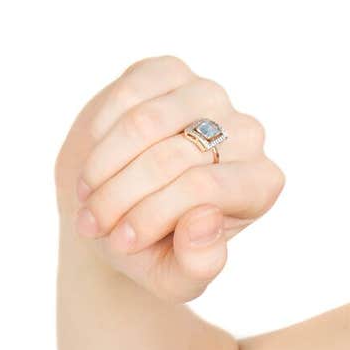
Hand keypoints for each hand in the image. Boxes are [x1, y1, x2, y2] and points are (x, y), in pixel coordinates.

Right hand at [54, 53, 285, 302]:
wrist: (123, 208)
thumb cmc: (156, 248)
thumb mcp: (175, 277)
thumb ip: (197, 266)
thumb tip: (204, 219)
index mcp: (261, 184)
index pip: (203, 189)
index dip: (151, 215)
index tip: (120, 243)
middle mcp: (248, 134)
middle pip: (171, 158)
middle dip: (119, 197)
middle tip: (91, 224)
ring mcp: (211, 97)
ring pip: (146, 122)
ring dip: (104, 164)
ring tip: (89, 195)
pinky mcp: (173, 72)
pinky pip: (130, 91)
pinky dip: (103, 129)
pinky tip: (97, 156)